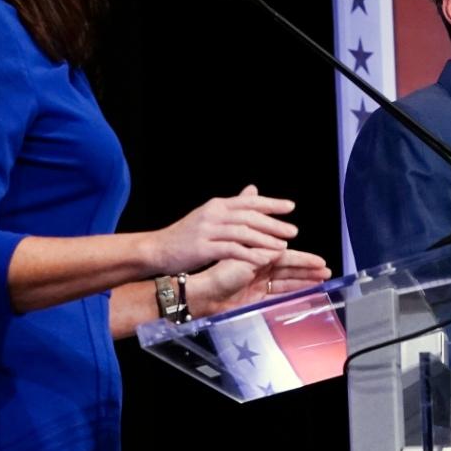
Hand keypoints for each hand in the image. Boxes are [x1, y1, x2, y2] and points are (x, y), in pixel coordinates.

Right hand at [145, 185, 299, 273]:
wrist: (157, 249)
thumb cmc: (186, 236)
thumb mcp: (210, 217)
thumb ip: (232, 208)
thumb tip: (253, 190)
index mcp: (217, 205)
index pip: (249, 201)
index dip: (271, 203)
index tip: (290, 207)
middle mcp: (213, 214)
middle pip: (249, 216)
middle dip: (273, 223)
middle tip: (293, 231)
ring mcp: (207, 230)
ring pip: (243, 232)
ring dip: (265, 239)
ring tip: (282, 246)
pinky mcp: (202, 248)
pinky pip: (231, 250)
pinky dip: (249, 254)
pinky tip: (263, 260)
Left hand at [185, 249, 331, 316]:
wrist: (205, 296)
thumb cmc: (220, 275)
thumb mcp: (242, 255)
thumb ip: (260, 247)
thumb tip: (278, 241)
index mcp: (257, 255)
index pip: (286, 256)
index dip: (304, 259)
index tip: (319, 260)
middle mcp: (261, 269)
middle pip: (290, 269)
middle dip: (309, 270)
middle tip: (327, 271)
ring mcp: (260, 285)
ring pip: (288, 282)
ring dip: (305, 281)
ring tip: (322, 282)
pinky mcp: (258, 299)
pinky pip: (280, 295)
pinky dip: (294, 294)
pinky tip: (307, 294)